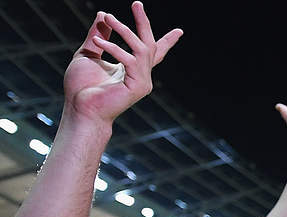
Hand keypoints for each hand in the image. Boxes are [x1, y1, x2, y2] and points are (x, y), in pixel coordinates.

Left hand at [63, 3, 181, 123]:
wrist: (81, 109)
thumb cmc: (81, 87)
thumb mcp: (88, 54)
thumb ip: (98, 36)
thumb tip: (103, 15)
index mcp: (132, 70)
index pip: (152, 53)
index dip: (166, 41)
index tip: (179, 31)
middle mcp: (141, 75)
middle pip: (150, 45)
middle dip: (144, 23)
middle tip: (137, 3)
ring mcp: (142, 81)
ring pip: (141, 48)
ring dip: (125, 30)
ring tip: (109, 17)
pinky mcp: (138, 86)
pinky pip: (130, 60)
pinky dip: (114, 48)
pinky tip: (98, 42)